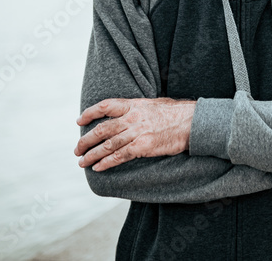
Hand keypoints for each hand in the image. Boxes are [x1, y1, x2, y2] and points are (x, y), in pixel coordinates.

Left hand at [74, 98, 195, 171]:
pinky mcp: (143, 146)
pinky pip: (119, 156)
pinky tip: (98, 167)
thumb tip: (127, 113)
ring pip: (107, 145)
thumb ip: (138, 109)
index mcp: (134, 105)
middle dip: (86, 141)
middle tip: (77, 149)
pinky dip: (106, 163)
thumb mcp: (155, 104)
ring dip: (92, 155)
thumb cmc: (178, 113)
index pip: (105, 106)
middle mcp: (132, 117)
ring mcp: (137, 132)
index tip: (79, 122)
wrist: (194, 122)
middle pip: (101, 129)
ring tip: (82, 162)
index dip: (90, 114)